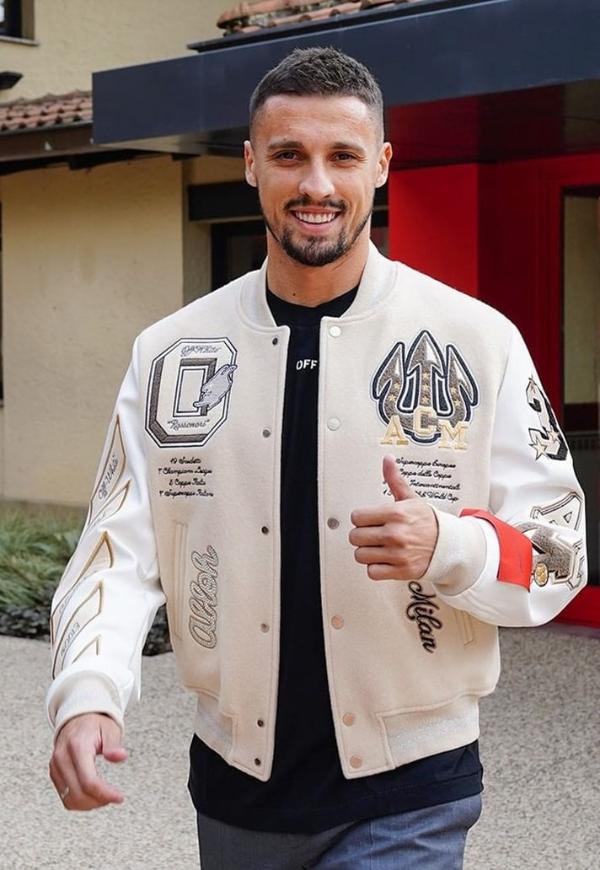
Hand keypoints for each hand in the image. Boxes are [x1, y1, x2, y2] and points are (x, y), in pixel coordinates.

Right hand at [49, 712, 126, 810]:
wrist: (77, 718)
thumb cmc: (95, 723)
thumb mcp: (110, 729)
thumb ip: (114, 745)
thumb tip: (120, 756)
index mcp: (77, 747)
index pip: (89, 781)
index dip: (105, 794)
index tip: (119, 797)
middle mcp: (62, 758)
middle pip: (78, 794)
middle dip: (99, 801)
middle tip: (114, 797)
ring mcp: (55, 767)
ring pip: (70, 799)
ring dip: (89, 805)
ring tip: (104, 796)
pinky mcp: (54, 773)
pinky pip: (65, 796)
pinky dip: (80, 801)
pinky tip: (92, 796)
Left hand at [349, 455, 437, 580]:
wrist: (449, 545)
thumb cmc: (427, 521)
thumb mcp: (411, 498)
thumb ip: (394, 480)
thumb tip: (387, 459)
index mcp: (396, 513)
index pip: (357, 517)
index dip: (361, 518)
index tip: (368, 520)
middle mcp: (395, 534)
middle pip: (355, 537)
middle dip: (362, 535)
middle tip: (373, 534)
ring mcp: (397, 554)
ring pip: (360, 555)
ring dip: (367, 552)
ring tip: (378, 547)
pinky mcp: (400, 571)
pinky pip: (372, 572)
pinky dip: (375, 568)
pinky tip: (383, 560)